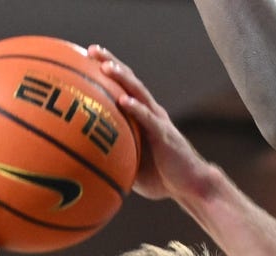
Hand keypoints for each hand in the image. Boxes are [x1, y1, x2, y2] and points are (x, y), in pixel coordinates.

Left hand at [87, 45, 214, 203]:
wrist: (191, 186)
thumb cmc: (161, 178)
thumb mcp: (130, 167)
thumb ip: (112, 158)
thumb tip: (84, 163)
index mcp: (142, 117)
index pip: (122, 88)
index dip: (106, 72)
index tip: (85, 58)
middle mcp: (150, 113)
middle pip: (129, 82)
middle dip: (111, 63)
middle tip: (92, 50)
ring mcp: (158, 122)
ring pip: (139, 94)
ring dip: (123, 78)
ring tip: (107, 67)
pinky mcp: (165, 135)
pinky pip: (148, 119)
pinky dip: (136, 108)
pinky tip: (124, 100)